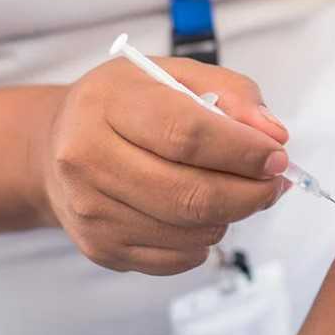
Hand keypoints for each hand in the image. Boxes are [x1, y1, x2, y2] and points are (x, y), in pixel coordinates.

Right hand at [32, 54, 290, 274]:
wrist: (57, 148)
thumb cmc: (127, 106)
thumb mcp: (174, 76)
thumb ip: (233, 94)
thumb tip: (273, 136)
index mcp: (106, 104)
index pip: (186, 134)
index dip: (242, 151)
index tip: (277, 156)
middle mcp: (86, 158)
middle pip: (190, 194)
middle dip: (249, 194)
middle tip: (273, 184)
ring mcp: (90, 210)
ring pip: (189, 232)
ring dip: (228, 217)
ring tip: (231, 193)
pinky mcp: (100, 248)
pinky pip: (176, 259)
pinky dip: (203, 241)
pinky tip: (198, 214)